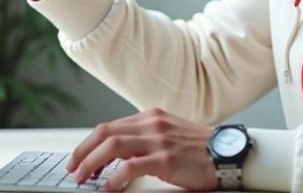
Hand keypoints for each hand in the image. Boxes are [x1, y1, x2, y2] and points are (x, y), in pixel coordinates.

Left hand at [67, 108, 215, 190]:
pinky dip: (114, 177)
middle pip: (104, 133)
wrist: (229, 154)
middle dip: (83, 152)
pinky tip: (108, 187)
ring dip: (92, 163)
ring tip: (83, 178)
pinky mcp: (166, 159)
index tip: (78, 158)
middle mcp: (152, 124)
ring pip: (112, 146)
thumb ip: (146, 137)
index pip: (109, 126)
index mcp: (150, 116)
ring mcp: (159, 140)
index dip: (89, 143)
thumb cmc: (200, 148)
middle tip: (73, 169)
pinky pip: (131, 166)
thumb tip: (116, 153)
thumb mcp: (170, 133)